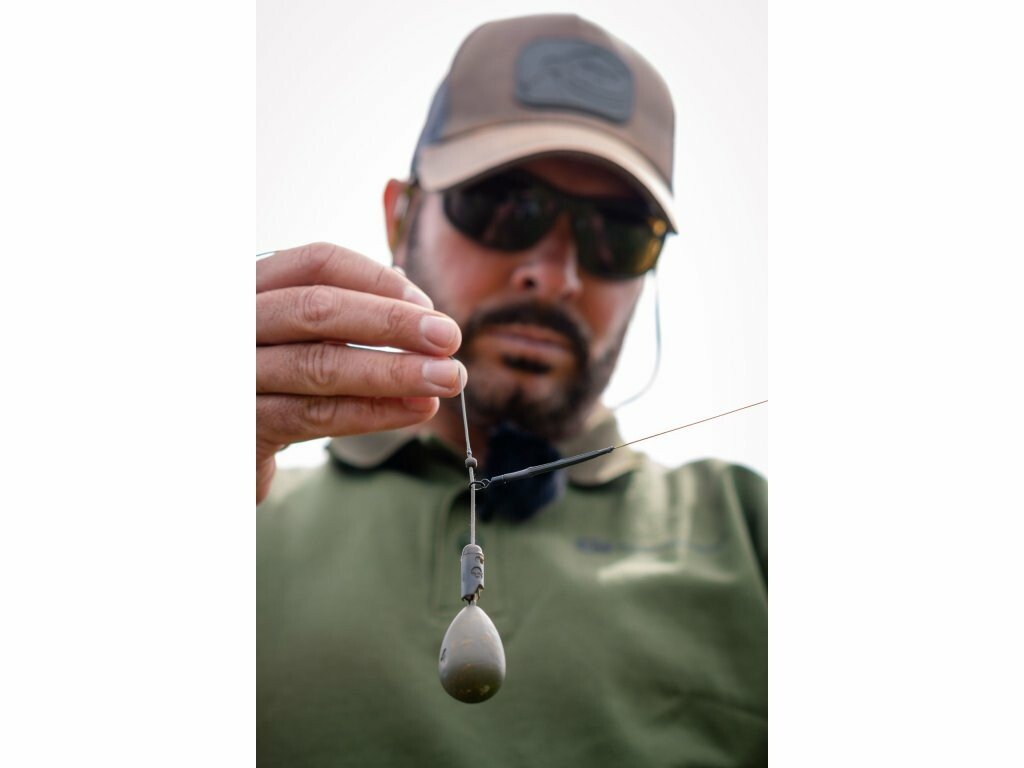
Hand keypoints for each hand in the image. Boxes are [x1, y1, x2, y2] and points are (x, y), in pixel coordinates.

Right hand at [256, 243, 463, 503]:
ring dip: (393, 372)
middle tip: (449, 339)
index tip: (428, 306)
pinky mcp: (241, 426)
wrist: (217, 446)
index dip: (378, 280)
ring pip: (320, 365)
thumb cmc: (266, 379)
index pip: (318, 262)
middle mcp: (234, 320)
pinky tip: (414, 409)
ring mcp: (231, 372)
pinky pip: (315, 416)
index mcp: (252, 284)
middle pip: (318, 309)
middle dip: (393, 324)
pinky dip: (372, 412)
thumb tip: (414, 301)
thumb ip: (343, 312)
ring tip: (446, 379)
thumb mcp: (296, 334)